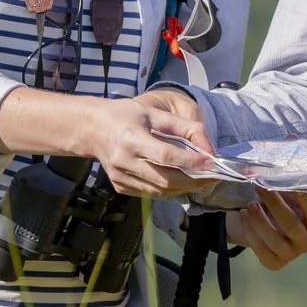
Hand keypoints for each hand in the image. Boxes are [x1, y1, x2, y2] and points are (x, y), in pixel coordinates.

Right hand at [83, 96, 217, 197]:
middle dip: (194, 180)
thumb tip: (209, 149)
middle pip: (165, 179)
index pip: (166, 155)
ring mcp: (120, 177)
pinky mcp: (120, 187)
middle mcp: (124, 161)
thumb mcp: (154, 112)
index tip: (211, 162)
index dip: (191, 161)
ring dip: (185, 188)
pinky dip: (170, 190)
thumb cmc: (124, 116)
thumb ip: (185, 128)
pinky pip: (151, 194)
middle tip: (214, 176)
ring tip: (201, 180)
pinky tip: (180, 181)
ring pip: (160, 191)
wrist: (91, 129)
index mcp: (131, 138)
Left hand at [229, 188, 306, 269]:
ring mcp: (291, 254)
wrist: (262, 225)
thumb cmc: (280, 206)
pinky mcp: (274, 263)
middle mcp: (306, 242)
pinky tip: (244, 215)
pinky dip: (250, 231)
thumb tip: (257, 172)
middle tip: (260, 188)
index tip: (292, 184)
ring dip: (260, 220)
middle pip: (292, 225)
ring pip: (275, 240)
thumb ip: (280, 184)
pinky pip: (261, 250)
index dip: (305, 199)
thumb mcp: (285, 195)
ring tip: (250, 205)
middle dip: (275, 205)